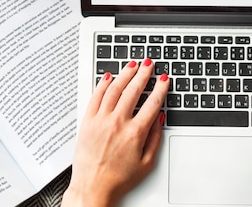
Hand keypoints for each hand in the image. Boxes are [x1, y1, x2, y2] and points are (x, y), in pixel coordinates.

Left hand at [62, 58, 168, 206]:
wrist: (92, 187)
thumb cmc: (118, 178)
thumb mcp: (146, 162)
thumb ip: (155, 137)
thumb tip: (159, 118)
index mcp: (135, 133)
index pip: (152, 103)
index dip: (160, 88)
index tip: (164, 79)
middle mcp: (118, 123)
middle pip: (134, 90)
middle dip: (144, 74)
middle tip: (148, 64)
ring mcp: (101, 120)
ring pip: (114, 89)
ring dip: (125, 74)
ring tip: (132, 64)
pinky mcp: (87, 121)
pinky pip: (96, 97)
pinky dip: (103, 84)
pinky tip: (109, 76)